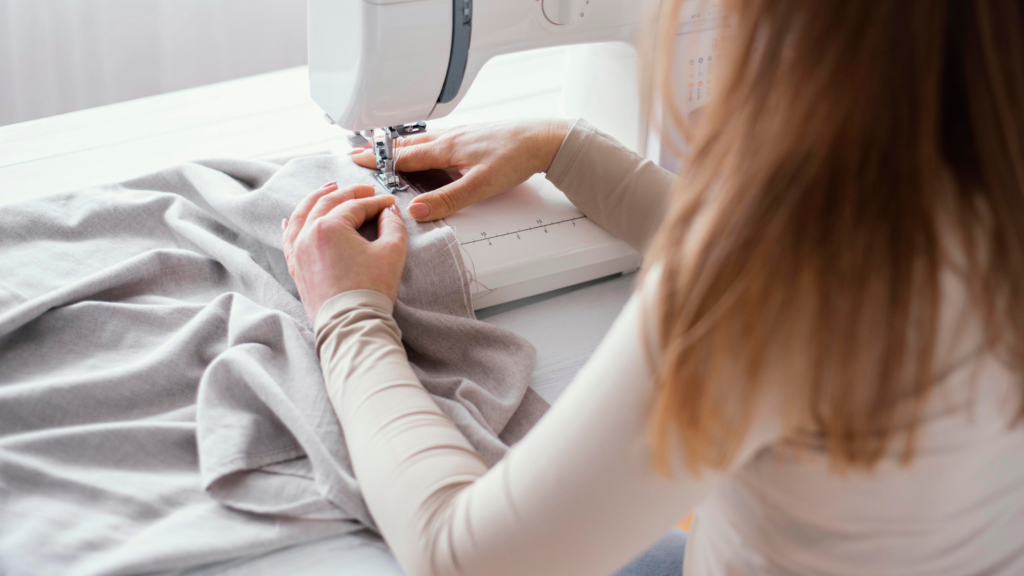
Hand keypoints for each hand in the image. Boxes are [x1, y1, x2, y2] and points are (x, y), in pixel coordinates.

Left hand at [282, 182, 407, 322]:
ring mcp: (299, 249)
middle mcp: (308, 233)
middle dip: (350, 194)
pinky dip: (290, 224)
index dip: (376, 202)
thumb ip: (393, 224)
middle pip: (329, 203)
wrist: (351, 324)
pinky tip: (289, 217)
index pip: (356, 205)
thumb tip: (389, 212)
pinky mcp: (296, 266)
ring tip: (330, 188)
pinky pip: (288, 238)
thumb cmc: (371, 290)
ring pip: (304, 214)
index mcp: (330, 226)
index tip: (389, 204)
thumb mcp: (392, 252)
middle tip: (367, 191)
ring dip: (317, 198)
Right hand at [351, 118, 572, 221]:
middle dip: (381, 150)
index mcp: (445, 149)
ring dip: (399, 146)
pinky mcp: (471, 135)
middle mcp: (449, 137)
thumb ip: (448, 199)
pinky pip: (437, 138)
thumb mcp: (480, 186)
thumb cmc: (515, 157)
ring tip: (385, 149)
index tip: (356, 161)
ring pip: (421, 140)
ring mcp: (460, 134)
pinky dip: (421, 143)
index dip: (379, 162)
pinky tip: (427, 147)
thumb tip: (417, 210)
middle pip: (407, 145)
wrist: (543, 139)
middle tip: (360, 152)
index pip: (403, 157)